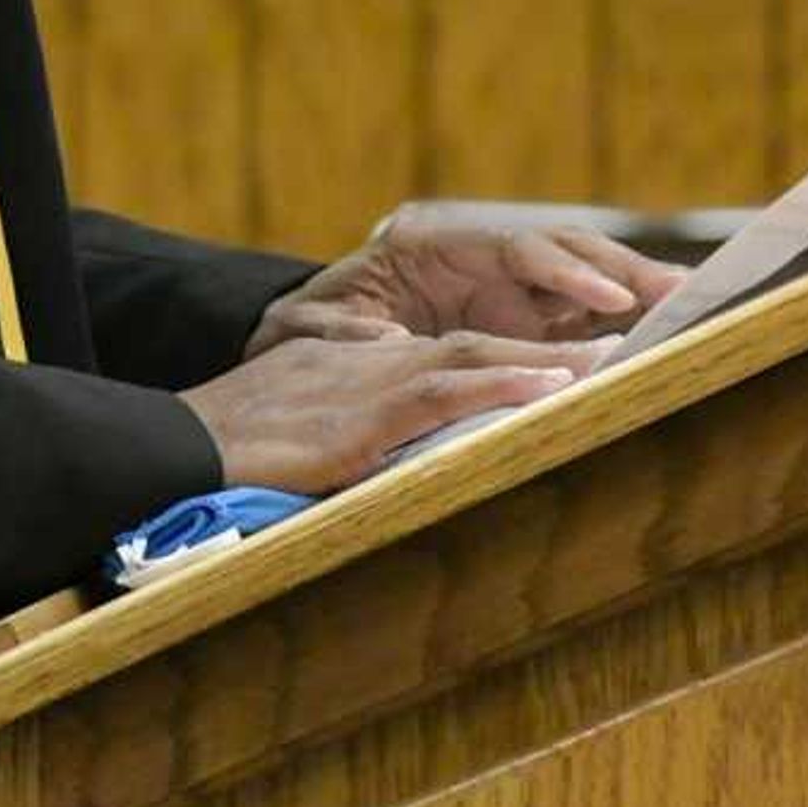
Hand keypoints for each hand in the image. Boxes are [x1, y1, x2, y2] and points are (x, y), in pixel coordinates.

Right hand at [179, 328, 606, 493]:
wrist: (187, 440)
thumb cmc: (237, 446)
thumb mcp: (307, 431)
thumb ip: (358, 436)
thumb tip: (394, 463)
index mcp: (368, 372)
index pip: (454, 353)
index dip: (514, 356)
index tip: (571, 362)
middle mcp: (379, 366)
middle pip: (479, 343)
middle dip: (549, 347)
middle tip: (620, 344)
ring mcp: (375, 385)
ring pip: (476, 357)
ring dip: (546, 359)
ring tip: (609, 360)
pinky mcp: (367, 414)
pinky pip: (447, 391)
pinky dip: (503, 384)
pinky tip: (550, 387)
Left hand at [257, 214, 681, 353]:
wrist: (302, 337)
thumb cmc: (303, 329)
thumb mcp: (306, 329)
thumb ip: (337, 333)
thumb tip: (373, 341)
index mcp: (431, 247)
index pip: (514, 249)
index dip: (563, 270)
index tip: (606, 295)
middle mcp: (479, 258)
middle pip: (564, 254)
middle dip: (622, 270)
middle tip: (682, 293)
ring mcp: (504, 287)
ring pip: (582, 281)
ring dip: (636, 293)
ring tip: (695, 310)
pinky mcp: (519, 319)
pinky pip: (578, 318)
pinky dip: (619, 324)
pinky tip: (666, 337)